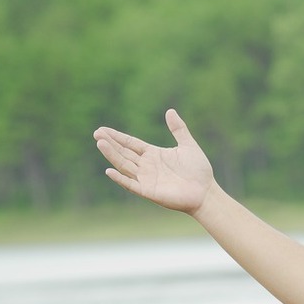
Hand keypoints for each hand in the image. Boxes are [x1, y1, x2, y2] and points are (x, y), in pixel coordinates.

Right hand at [95, 109, 215, 213]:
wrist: (207, 192)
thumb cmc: (199, 171)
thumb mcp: (188, 145)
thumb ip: (179, 129)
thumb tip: (170, 111)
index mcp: (153, 154)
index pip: (131, 144)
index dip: (117, 137)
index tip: (102, 130)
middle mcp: (146, 166)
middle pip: (124, 153)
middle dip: (110, 144)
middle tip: (97, 134)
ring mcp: (146, 179)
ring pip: (124, 166)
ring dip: (112, 156)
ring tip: (101, 144)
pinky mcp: (149, 191)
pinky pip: (131, 184)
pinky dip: (120, 179)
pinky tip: (109, 170)